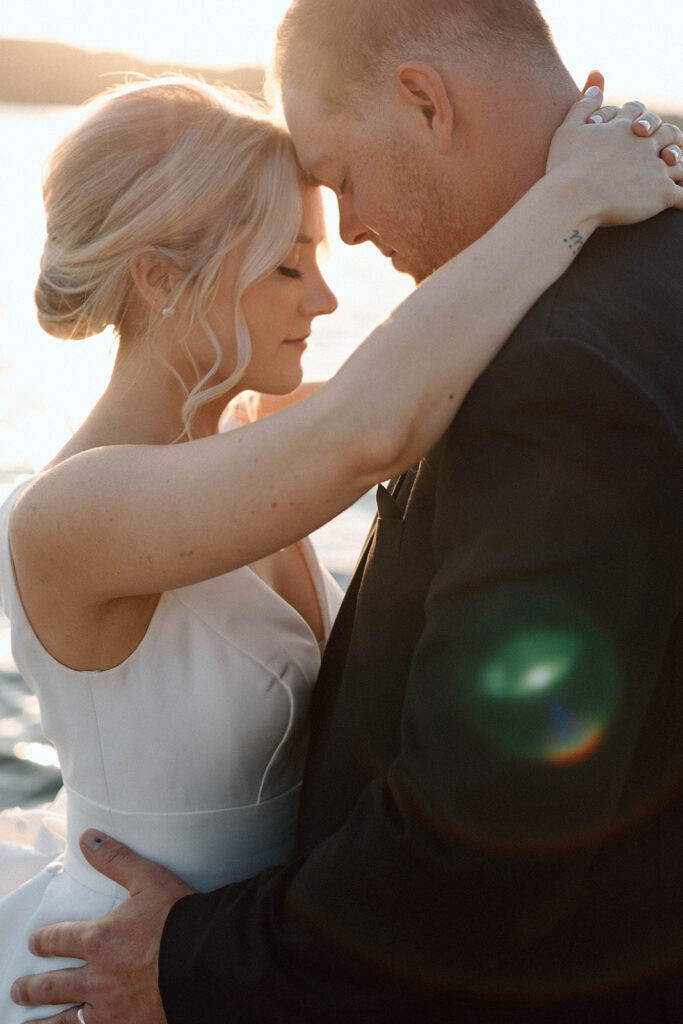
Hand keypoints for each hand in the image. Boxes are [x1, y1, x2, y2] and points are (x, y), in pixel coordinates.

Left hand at [10, 830, 194, 1023]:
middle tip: (18, 990)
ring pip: (66, 1020)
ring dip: (44, 1023)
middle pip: (52, 986)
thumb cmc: (180, 918)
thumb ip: (115, 859)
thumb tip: (87, 838)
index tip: (35, 943)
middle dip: (31, 988)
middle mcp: (97, 977)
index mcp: (99, 939)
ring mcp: (111, 1009)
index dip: (43, 941)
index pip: (57, 940)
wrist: (209, 959)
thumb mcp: (149, 879)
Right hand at [546, 84, 682, 226]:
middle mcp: (645, 143)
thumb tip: (597, 80)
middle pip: (668, 133)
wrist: (572, 198)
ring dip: (678, 166)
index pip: (639, 112)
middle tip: (664, 153)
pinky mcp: (662, 192)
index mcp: (624, 127)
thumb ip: (584, 103)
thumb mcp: (569, 128)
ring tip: (676, 177)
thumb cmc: (565, 167)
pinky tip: (680, 201)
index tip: (637, 129)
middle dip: (667, 140)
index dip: (639, 119)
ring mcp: (656, 167)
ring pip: (679, 162)